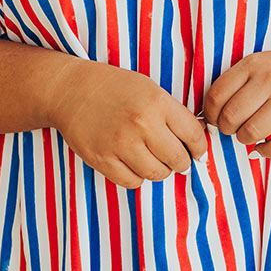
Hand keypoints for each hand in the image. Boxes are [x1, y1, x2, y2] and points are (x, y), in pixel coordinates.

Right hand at [44, 58, 207, 187]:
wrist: (71, 90)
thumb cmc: (114, 88)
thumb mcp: (149, 89)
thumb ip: (174, 114)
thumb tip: (198, 141)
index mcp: (157, 102)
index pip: (194, 136)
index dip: (199, 148)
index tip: (197, 152)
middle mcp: (141, 123)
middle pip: (178, 159)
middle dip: (181, 162)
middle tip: (175, 158)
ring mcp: (121, 143)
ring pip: (157, 174)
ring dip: (159, 170)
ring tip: (151, 159)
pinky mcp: (102, 159)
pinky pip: (133, 182)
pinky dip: (136, 176)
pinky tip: (132, 162)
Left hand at [202, 47, 270, 158]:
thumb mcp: (258, 65)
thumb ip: (234, 85)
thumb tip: (208, 119)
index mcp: (253, 64)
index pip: (216, 96)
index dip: (210, 114)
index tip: (217, 118)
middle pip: (230, 118)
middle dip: (226, 129)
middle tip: (234, 127)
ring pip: (250, 134)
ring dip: (244, 139)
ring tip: (249, 133)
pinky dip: (264, 152)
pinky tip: (262, 147)